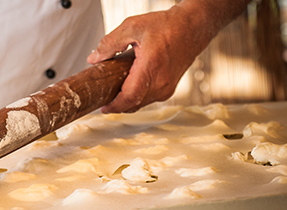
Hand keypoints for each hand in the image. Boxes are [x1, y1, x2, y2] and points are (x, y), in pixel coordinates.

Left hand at [87, 0, 246, 112]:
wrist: (192, 28)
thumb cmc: (167, 26)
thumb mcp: (133, 26)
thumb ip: (110, 43)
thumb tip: (94, 58)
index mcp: (151, 67)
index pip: (129, 98)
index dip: (114, 106)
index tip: (103, 107)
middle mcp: (161, 82)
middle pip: (133, 104)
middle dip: (117, 104)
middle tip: (104, 97)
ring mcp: (167, 88)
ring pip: (141, 103)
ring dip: (127, 100)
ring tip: (114, 91)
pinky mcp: (169, 89)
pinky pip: (149, 99)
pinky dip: (137, 97)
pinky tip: (129, 87)